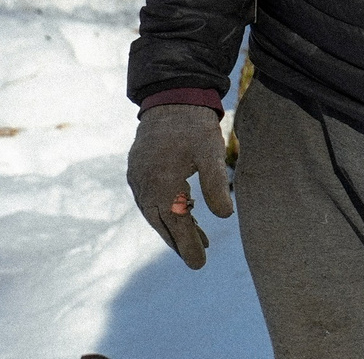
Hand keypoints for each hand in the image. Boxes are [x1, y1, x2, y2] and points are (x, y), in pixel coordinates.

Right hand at [126, 103, 231, 268]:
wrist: (170, 98)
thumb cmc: (194, 126)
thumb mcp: (211, 153)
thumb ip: (216, 185)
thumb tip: (226, 216)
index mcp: (162, 185)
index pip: (176, 224)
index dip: (189, 245)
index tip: (200, 264)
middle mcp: (144, 187)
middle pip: (162, 224)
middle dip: (180, 242)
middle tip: (198, 258)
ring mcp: (138, 179)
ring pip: (155, 213)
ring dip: (173, 227)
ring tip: (196, 238)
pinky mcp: (137, 171)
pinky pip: (150, 200)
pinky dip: (164, 211)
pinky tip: (182, 211)